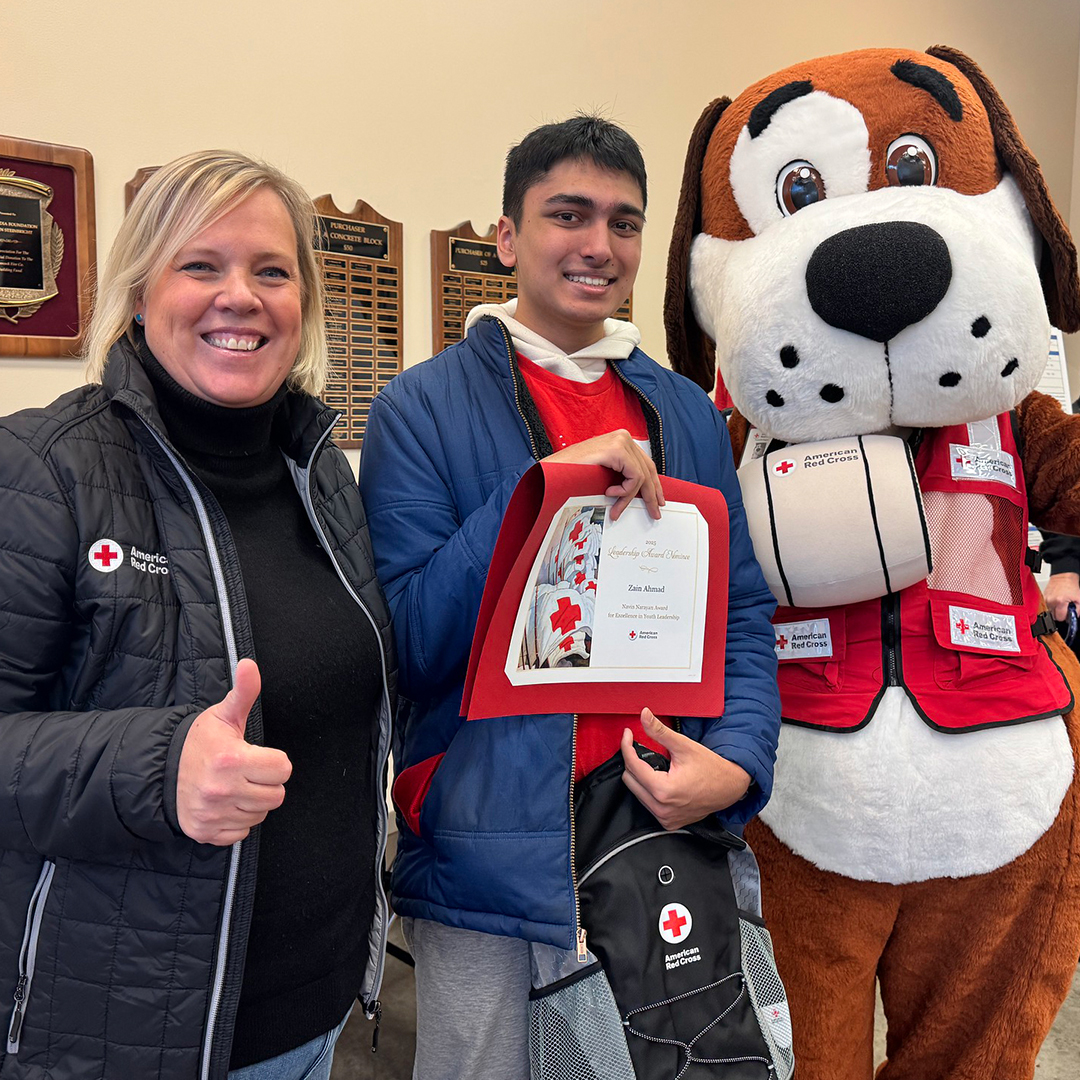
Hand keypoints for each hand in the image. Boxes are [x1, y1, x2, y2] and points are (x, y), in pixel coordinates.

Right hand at [176, 659, 291, 844]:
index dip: (275, 761)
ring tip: (236, 785)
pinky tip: (226, 803)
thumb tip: (249, 664)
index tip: (257, 755)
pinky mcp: (206, 832)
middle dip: (267, 782)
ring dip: (254, 801)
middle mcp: (221, 790)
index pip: (283, 769)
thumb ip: (244, 691)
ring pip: (261, 814)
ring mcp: (213, 815)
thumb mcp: (223, 715)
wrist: (160, 771)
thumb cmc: (200, 742)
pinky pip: (242, 832)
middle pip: (276, 795)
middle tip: (248, 772)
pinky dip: (238, 820)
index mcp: (231, 759)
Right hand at [544, 430, 663, 520]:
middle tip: (654, 512)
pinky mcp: (616, 450)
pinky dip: (625, 491)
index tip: (656, 501)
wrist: (554, 471)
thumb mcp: (604, 474)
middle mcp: (623, 437)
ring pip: (641, 476)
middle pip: (648, 469)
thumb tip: (639, 492)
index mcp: (620, 440)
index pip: (645, 463)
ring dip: (629, 497)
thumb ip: (621, 476)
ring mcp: (620, 441)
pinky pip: (634, 477)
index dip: (653, 485)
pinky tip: (610, 494)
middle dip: (651, 493)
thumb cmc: (573, 474)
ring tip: (617, 510)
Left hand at [621, 709, 750, 829]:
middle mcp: (662, 809)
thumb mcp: (684, 746)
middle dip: (633, 761)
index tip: (627, 735)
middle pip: (630, 780)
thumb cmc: (711, 768)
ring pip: (637, 793)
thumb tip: (644, 715)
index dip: (627, 746)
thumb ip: (659, 731)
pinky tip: (659, 779)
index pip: (632, 766)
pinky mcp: (668, 822)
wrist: (730, 787)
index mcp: (664, 790)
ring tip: (653, 764)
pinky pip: (647, 804)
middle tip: (640, 747)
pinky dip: (648, 790)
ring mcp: (665, 818)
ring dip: (640, 776)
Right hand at [1044, 572, 1079, 621]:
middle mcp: (1050, 601)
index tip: (1067, 613)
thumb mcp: (1079, 599)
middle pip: (1053, 616)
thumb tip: (1073, 617)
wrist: (1063, 576)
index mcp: (1060, 602)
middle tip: (1064, 607)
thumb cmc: (1071, 585)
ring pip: (1049, 611)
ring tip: (1060, 602)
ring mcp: (1045, 599)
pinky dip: (1051, 605)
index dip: (1065, 617)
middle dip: (1059, 613)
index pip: (1060, 618)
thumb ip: (1077, 611)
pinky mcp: (1043, 597)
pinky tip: (1056, 599)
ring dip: (1055, 609)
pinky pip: (1046, 605)